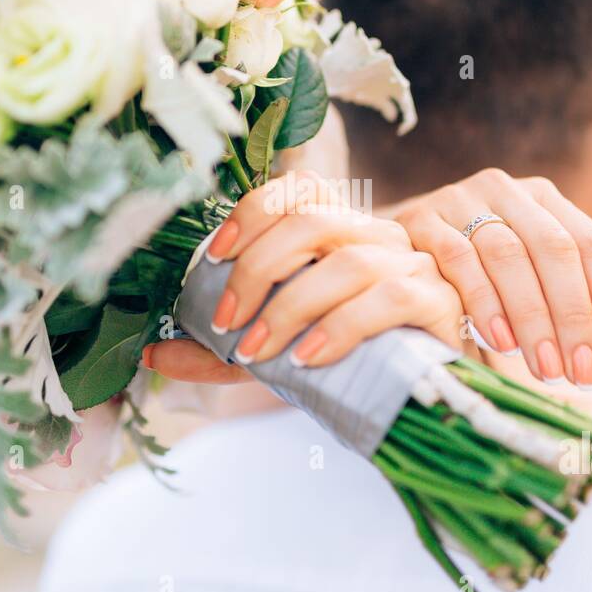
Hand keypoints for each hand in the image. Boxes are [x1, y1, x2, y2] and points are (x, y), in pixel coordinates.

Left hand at [145, 171, 462, 383]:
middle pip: (313, 222)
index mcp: (341, 232)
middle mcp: (379, 236)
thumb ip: (219, 353)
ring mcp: (413, 266)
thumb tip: (152, 353)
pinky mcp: (439, 303)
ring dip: (290, 307)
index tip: (214, 258)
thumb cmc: (348, 366)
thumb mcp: (275, 354)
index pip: (300, 189)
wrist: (425, 401)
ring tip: (257, 352)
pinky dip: (339, 328)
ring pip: (348, 263)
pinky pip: (389, 299)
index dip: (253, 212)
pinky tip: (307, 360)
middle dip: (258, 269)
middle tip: (226, 323)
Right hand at [393, 168, 591, 386]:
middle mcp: (506, 190)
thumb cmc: (465, 274)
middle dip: (575, 317)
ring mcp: (460, 198)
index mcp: (543, 198)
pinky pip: (458, 260)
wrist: (384, 246)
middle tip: (583, 373)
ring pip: (508, 255)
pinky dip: (483, 302)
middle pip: (555, 249)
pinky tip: (499, 343)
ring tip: (545, 368)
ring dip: (532, 318)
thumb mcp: (516, 275)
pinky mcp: (420, 217)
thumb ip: (557, 303)